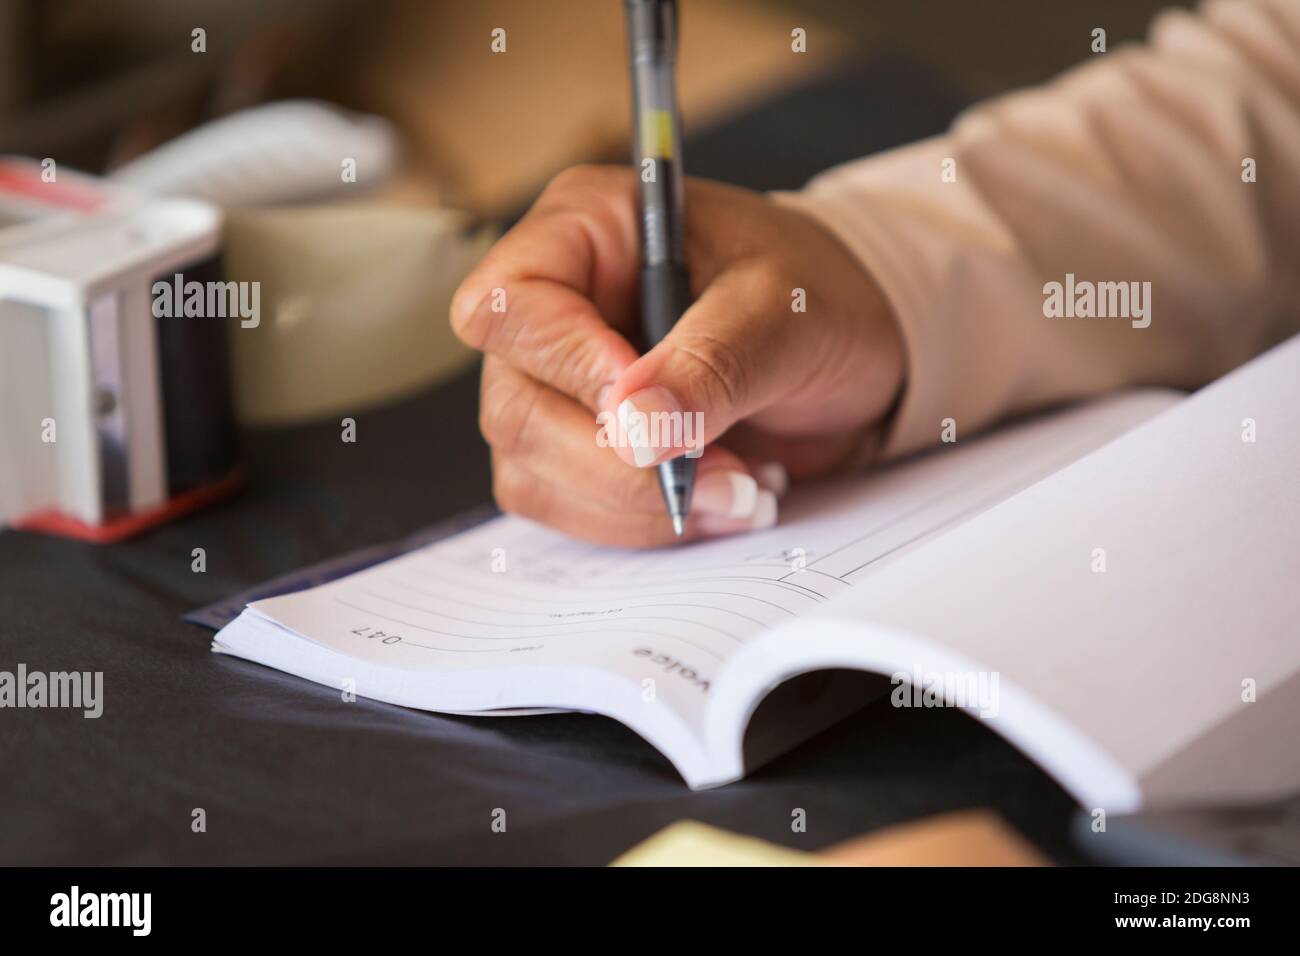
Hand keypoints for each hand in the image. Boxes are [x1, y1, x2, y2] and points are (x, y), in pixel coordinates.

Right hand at [450, 165, 902, 546]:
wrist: (857, 347)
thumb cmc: (818, 294)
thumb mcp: (783, 312)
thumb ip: (710, 365)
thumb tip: (631, 430)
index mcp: (585, 230)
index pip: (507, 304)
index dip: (565, 364)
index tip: (645, 404)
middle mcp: (553, 306)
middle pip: (515, 407)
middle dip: (617, 463)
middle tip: (722, 470)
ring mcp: (557, 382)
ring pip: (533, 470)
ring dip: (637, 505)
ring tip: (738, 485)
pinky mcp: (578, 444)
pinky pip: (568, 506)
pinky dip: (644, 524)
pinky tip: (716, 501)